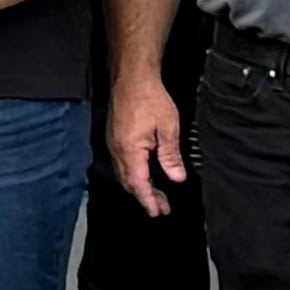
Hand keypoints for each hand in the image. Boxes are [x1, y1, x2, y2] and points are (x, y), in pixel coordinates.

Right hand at [109, 69, 187, 215]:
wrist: (132, 77)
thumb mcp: (168, 128)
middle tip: (161, 208)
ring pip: (125, 173)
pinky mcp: (115, 136)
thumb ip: (170, 156)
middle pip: (129, 182)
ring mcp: (114, 142)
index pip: (138, 184)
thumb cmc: (149, 97)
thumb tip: (176, 178)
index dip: (148, 200)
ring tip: (155, 194)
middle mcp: (117, 149)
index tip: (158, 212)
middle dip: (145, 196)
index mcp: (130, 150)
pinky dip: (134, 173)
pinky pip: (122, 162)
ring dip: (140, 185)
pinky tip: (145, 173)